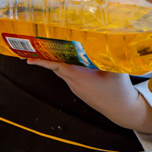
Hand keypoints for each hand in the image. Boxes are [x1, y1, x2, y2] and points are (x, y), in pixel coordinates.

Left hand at [26, 59, 151, 131]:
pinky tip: (70, 60)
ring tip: (47, 50)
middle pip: (56, 68)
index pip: (57, 67)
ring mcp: (77, 88)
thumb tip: (112, 40)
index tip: (29, 58)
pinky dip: (65, 66)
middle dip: (44, 58)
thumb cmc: (119, 91)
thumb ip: (112, 56)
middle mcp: (75, 83)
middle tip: (31, 49)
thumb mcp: (117, 71)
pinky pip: (70, 76)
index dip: (43, 61)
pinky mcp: (81, 90)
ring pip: (62, 72)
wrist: (122, 110)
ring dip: (54, 62)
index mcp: (80, 77)